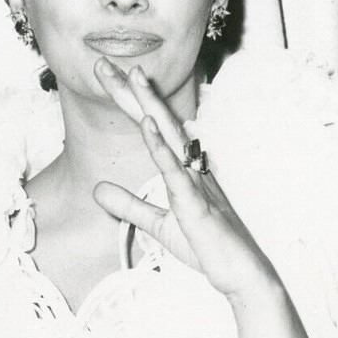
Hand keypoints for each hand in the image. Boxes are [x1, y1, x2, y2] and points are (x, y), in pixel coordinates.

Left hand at [91, 58, 279, 300]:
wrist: (239, 274)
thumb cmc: (206, 246)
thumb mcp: (157, 224)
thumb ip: (129, 204)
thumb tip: (97, 188)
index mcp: (183, 167)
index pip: (151, 126)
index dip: (129, 100)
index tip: (108, 75)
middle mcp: (191, 164)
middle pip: (157, 118)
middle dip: (131, 90)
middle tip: (104, 63)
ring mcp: (194, 179)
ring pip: (169, 133)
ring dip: (148, 103)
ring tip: (131, 75)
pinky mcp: (195, 201)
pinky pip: (175, 168)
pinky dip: (160, 145)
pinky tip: (147, 123)